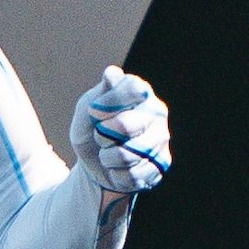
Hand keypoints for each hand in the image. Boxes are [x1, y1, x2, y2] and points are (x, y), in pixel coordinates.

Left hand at [67, 67, 171, 195]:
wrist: (95, 164)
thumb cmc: (92, 129)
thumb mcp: (86, 108)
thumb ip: (100, 92)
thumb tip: (112, 73)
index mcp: (141, 92)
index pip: (131, 89)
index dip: (108, 103)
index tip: (95, 111)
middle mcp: (157, 113)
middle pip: (126, 125)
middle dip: (103, 135)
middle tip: (101, 135)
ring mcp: (161, 140)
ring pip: (128, 154)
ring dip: (108, 157)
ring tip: (109, 153)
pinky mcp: (160, 165)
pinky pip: (133, 175)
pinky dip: (117, 174)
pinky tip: (119, 168)